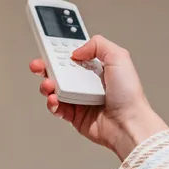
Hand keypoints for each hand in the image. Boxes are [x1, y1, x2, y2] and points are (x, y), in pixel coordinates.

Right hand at [30, 34, 167, 160]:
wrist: (128, 123)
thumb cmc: (129, 95)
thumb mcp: (119, 57)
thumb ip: (98, 45)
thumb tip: (76, 51)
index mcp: (97, 67)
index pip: (74, 54)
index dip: (60, 50)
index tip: (48, 45)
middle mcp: (87, 83)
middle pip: (60, 71)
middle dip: (46, 66)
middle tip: (39, 64)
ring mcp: (80, 99)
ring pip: (55, 89)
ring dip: (47, 85)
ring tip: (49, 85)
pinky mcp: (75, 116)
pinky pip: (57, 108)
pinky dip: (52, 103)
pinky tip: (54, 100)